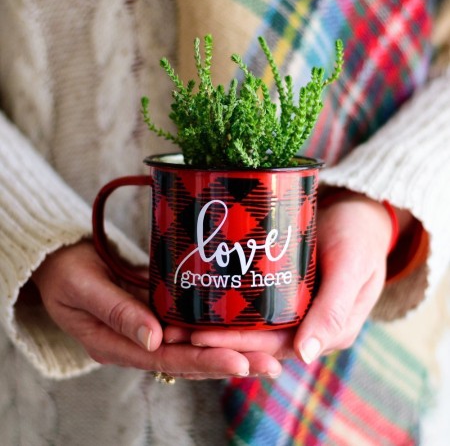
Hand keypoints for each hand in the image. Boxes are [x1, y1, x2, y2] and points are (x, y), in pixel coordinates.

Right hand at [30, 241, 281, 378]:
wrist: (60, 263)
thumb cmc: (65, 273)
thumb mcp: (82, 288)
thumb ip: (115, 311)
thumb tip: (153, 338)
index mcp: (113, 345)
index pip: (164, 361)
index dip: (202, 362)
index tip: (237, 361)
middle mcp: (136, 345)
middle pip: (186, 360)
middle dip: (228, 362)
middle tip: (268, 365)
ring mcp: (148, 330)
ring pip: (192, 347)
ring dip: (228, 350)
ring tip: (267, 355)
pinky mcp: (157, 314)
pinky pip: (188, 327)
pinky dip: (214, 331)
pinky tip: (243, 331)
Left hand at [168, 192, 400, 364]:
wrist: (358, 210)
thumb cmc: (359, 236)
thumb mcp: (352, 267)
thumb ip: (334, 310)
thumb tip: (304, 356)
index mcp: (328, 332)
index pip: (275, 346)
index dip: (236, 345)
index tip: (199, 338)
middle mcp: (308, 326)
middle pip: (256, 339)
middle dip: (215, 338)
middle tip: (172, 331)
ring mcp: (295, 309)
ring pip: (251, 325)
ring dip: (215, 324)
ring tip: (174, 319)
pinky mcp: (284, 290)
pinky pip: (254, 304)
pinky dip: (228, 304)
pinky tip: (199, 299)